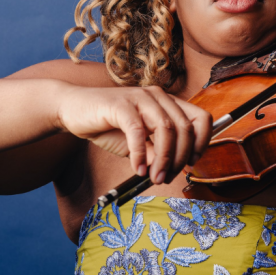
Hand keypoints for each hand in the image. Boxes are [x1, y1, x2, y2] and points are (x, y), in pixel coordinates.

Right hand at [54, 84, 212, 183]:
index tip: (191, 163)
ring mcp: (140, 98)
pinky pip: (138, 132)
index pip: (201, 118)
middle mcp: (158, 97)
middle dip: (179, 158)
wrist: (73, 110)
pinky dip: (140, 154)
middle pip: (185, 128)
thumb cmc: (109, 126)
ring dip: (163, 159)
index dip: (202, 142)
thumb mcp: (140, 143)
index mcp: (168, 103)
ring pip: (166, 129)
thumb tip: (171, 169)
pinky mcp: (120, 105)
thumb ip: (157, 152)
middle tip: (166, 177)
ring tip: (154, 177)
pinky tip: (137, 168)